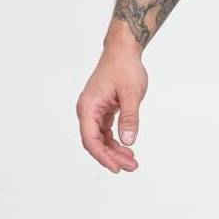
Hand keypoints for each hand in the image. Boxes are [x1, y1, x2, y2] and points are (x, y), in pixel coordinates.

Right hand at [76, 47, 147, 172]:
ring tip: (131, 162)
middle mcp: (87, 110)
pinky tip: (127, 149)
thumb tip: (128, 141)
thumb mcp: (131, 94)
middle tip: (131, 167)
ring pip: (100, 139)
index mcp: (88, 107)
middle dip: (111, 157)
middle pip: (94, 142)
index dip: (103, 156)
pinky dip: (115, 141)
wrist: (123, 51)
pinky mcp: (101, 110)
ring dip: (114, 151)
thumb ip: (129, 118)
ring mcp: (94, 111)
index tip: (116, 168)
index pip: (90, 139)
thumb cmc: (124, 68)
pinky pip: (105, 131)